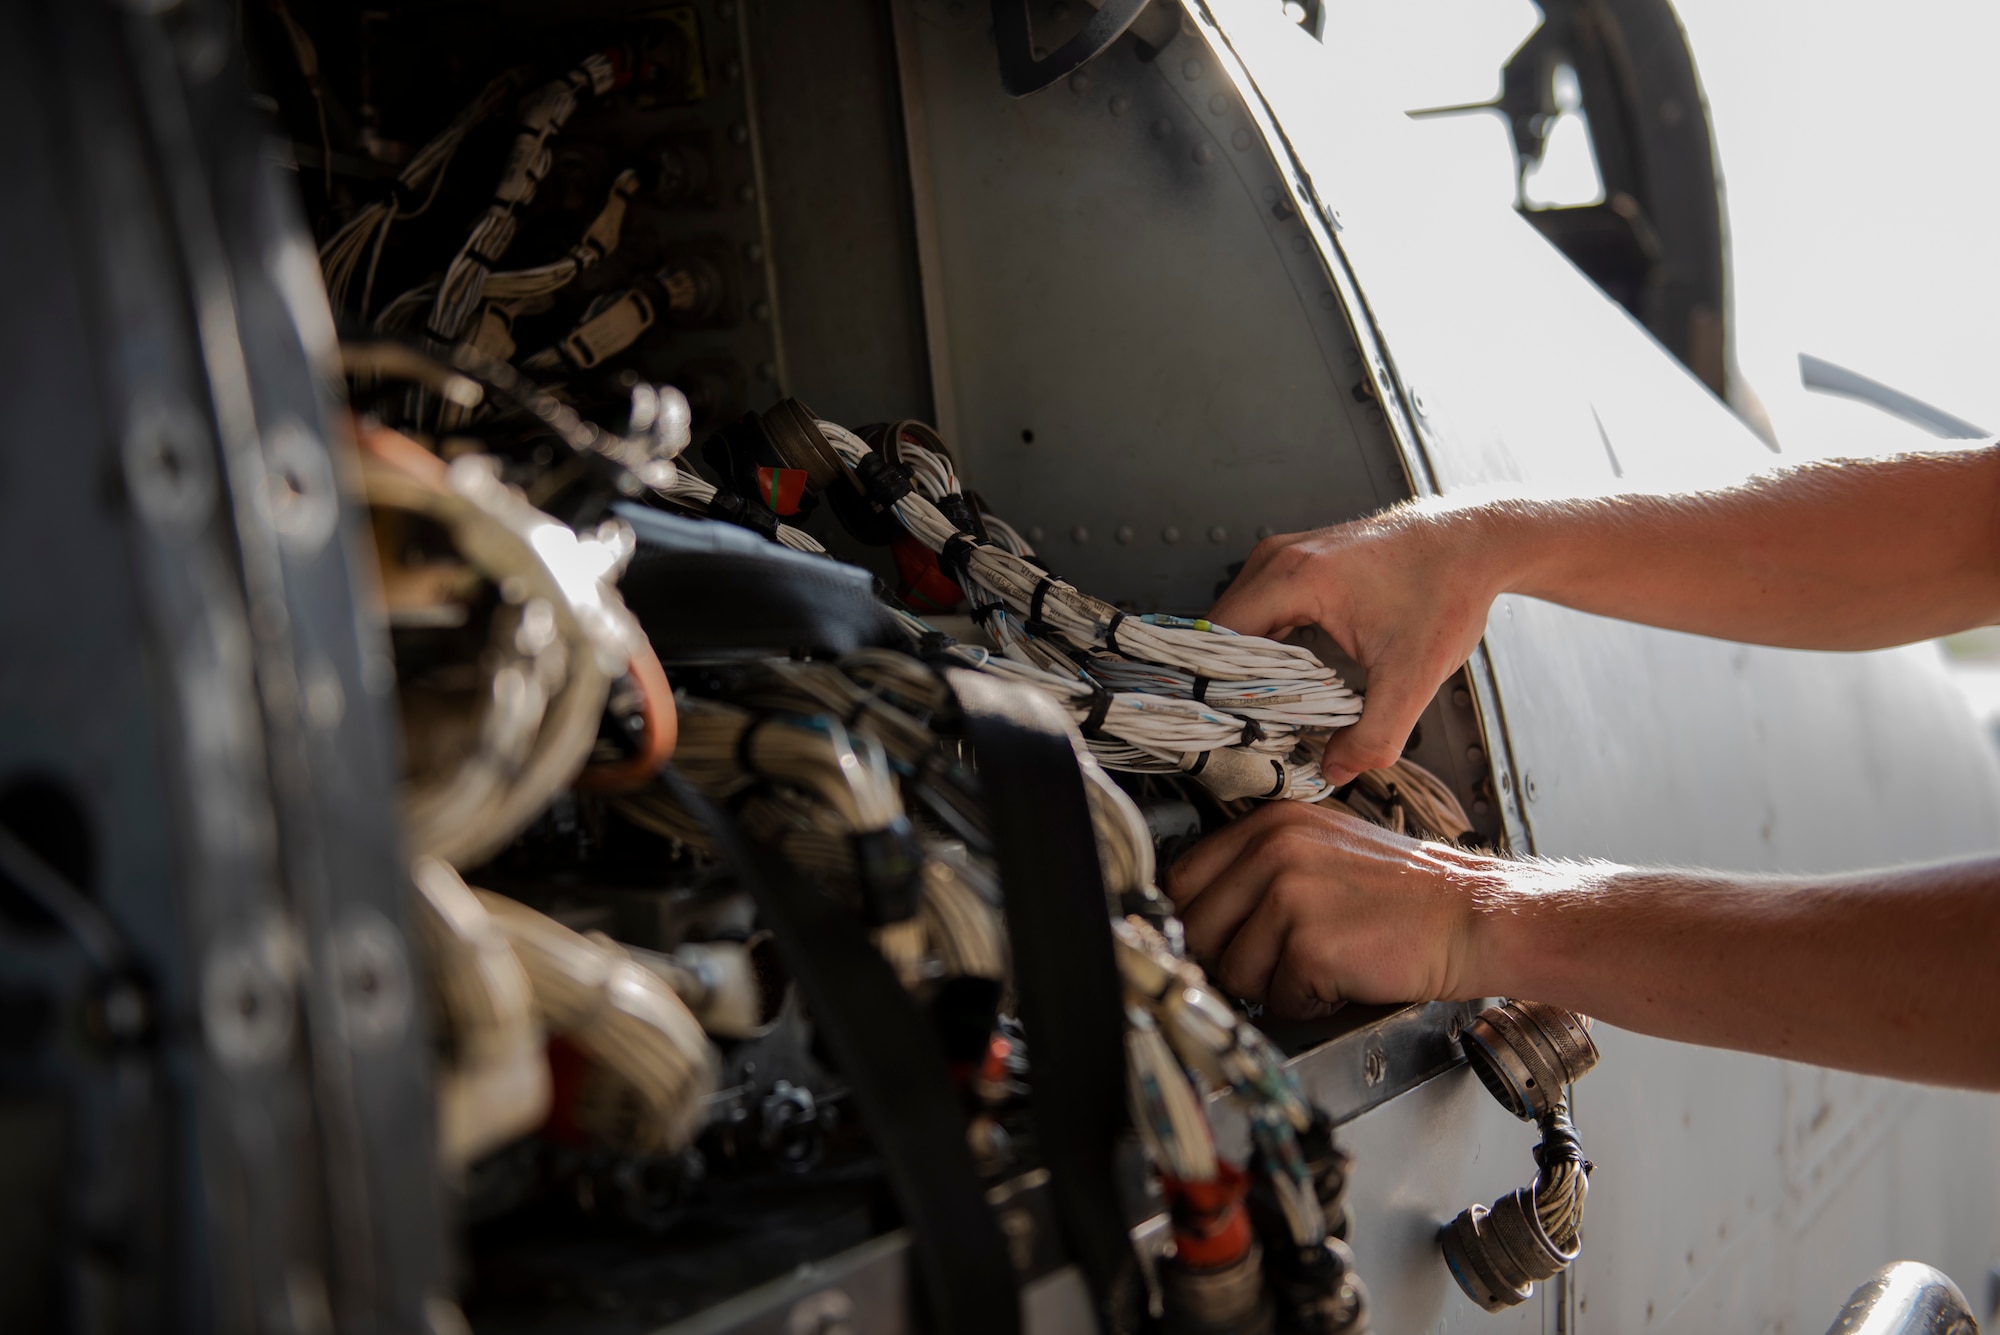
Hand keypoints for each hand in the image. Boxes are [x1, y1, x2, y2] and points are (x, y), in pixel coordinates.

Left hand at [1164, 801, 1509, 1018]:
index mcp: (1271, 823)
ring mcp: (1289, 896)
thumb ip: (1258, 869)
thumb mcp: (1322, 849)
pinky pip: (1277, 999)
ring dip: (1272, 985)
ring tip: (1320, 966)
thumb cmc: (1406, 893)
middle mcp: (1273, 850)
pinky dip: (1307, 1004)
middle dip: (1229, 960)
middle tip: (1276, 963)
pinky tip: (1341, 980)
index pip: (1183, 877)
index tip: (1212, 940)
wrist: (1472, 915)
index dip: (1193, 919)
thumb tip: (1197, 911)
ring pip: (1233, 971)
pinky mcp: (1309, 945)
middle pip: (1197, 928)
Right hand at [1209, 506, 1512, 784]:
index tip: (1231, 730)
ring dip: (1244, 666)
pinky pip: (1259, 609)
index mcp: (1295, 577)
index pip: (1221, 639)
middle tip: (1245, 731)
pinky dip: (1263, 647)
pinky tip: (1283, 681)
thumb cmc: (1446, 589)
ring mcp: (1286, 556)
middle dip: (1228, 683)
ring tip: (1261, 711)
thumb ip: (1376, 734)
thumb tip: (1337, 770)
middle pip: (1221, 631)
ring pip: (1237, 621)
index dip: (1220, 689)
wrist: (1474, 541)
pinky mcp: (1299, 563)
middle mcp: (1279, 559)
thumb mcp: (1414, 676)